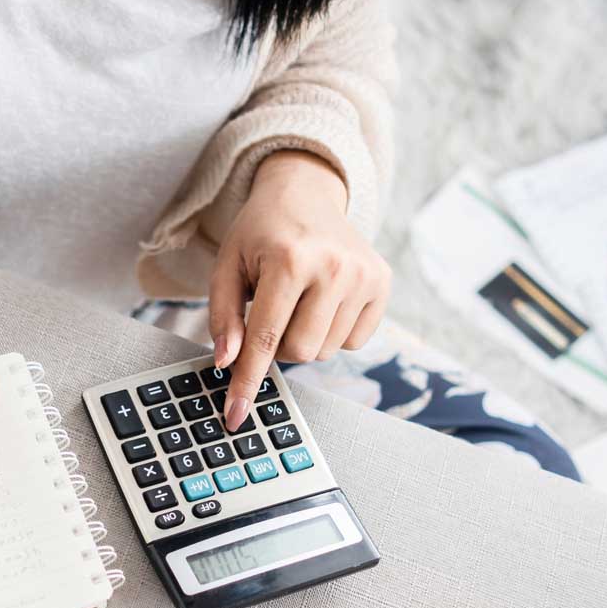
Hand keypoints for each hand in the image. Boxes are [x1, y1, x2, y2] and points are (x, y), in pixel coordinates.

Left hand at [210, 150, 390, 430]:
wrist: (305, 191)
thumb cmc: (260, 232)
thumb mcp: (227, 266)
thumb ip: (223, 316)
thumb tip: (227, 363)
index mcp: (290, 259)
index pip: (266, 338)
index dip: (247, 381)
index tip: (235, 415)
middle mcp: (335, 267)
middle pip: (299, 352)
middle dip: (277, 344)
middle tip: (270, 311)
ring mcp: (364, 275)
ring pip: (325, 351)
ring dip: (304, 337)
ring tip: (297, 298)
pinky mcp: (383, 283)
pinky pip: (352, 341)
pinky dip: (331, 331)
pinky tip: (323, 299)